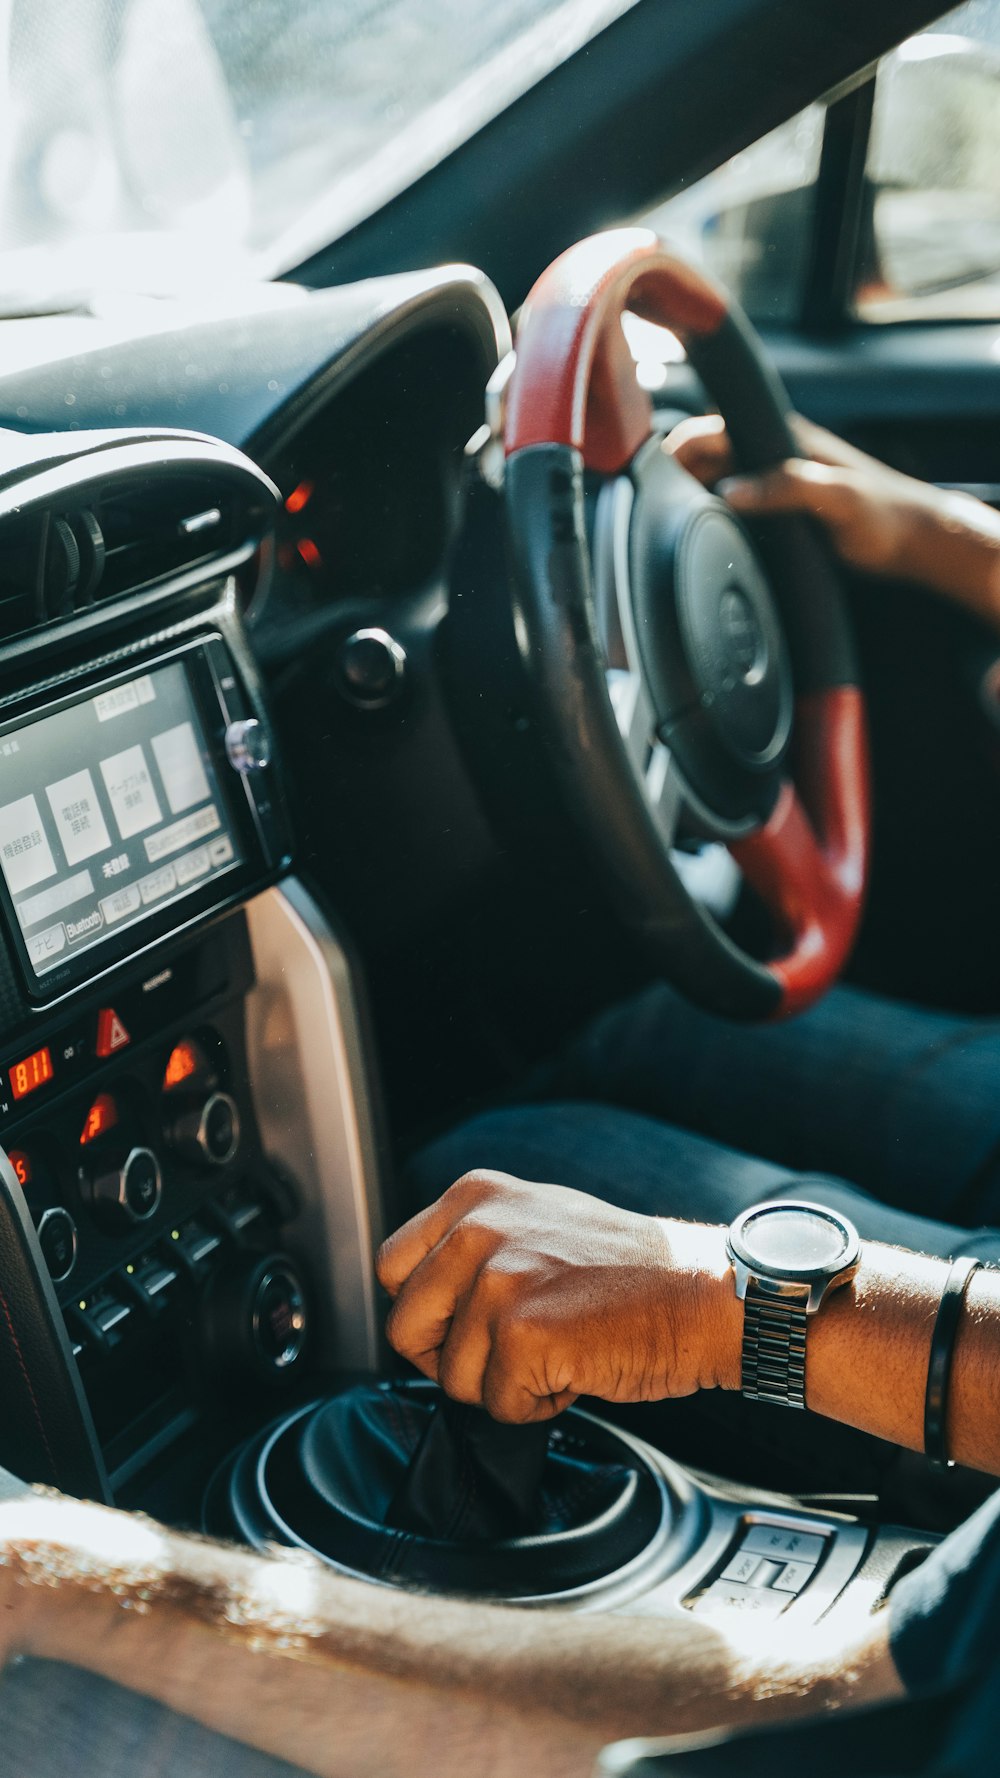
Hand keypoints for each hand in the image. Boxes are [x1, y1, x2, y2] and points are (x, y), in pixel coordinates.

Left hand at [376, 1172, 735, 1422]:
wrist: (704, 1296)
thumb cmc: (631, 1274)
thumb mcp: (539, 1222)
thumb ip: (476, 1245)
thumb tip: (423, 1297)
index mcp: (474, 1196)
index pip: (392, 1269)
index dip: (429, 1314)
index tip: (472, 1324)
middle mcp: (477, 1228)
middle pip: (407, 1328)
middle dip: (456, 1358)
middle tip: (518, 1349)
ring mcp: (496, 1278)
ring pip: (452, 1377)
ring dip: (504, 1384)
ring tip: (561, 1350)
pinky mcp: (519, 1332)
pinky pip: (497, 1405)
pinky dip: (538, 1405)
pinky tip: (578, 1369)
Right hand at [667, 412, 944, 580]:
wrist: (913, 542)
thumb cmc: (884, 516)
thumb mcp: (838, 499)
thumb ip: (787, 488)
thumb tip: (730, 491)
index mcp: (782, 438)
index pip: (711, 430)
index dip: (675, 447)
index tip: (647, 470)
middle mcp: (772, 454)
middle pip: (703, 456)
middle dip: (672, 473)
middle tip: (645, 504)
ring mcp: (772, 482)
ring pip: (712, 480)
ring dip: (687, 496)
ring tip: (661, 522)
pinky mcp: (776, 509)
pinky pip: (729, 506)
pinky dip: (707, 516)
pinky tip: (697, 538)